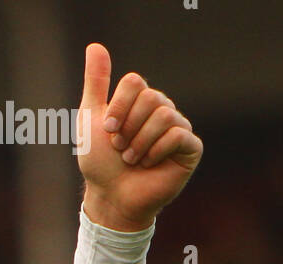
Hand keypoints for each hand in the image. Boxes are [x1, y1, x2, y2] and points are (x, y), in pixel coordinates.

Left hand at [77, 43, 201, 230]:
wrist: (111, 198)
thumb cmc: (100, 163)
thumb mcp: (90, 119)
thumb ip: (95, 83)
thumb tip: (95, 46)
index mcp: (141, 101)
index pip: (135, 82)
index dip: (118, 107)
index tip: (108, 130)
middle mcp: (163, 109)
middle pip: (150, 98)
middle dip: (128, 128)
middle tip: (121, 149)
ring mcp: (179, 128)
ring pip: (164, 114)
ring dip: (139, 143)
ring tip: (133, 160)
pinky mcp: (191, 148)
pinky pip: (178, 134)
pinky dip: (156, 151)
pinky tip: (150, 164)